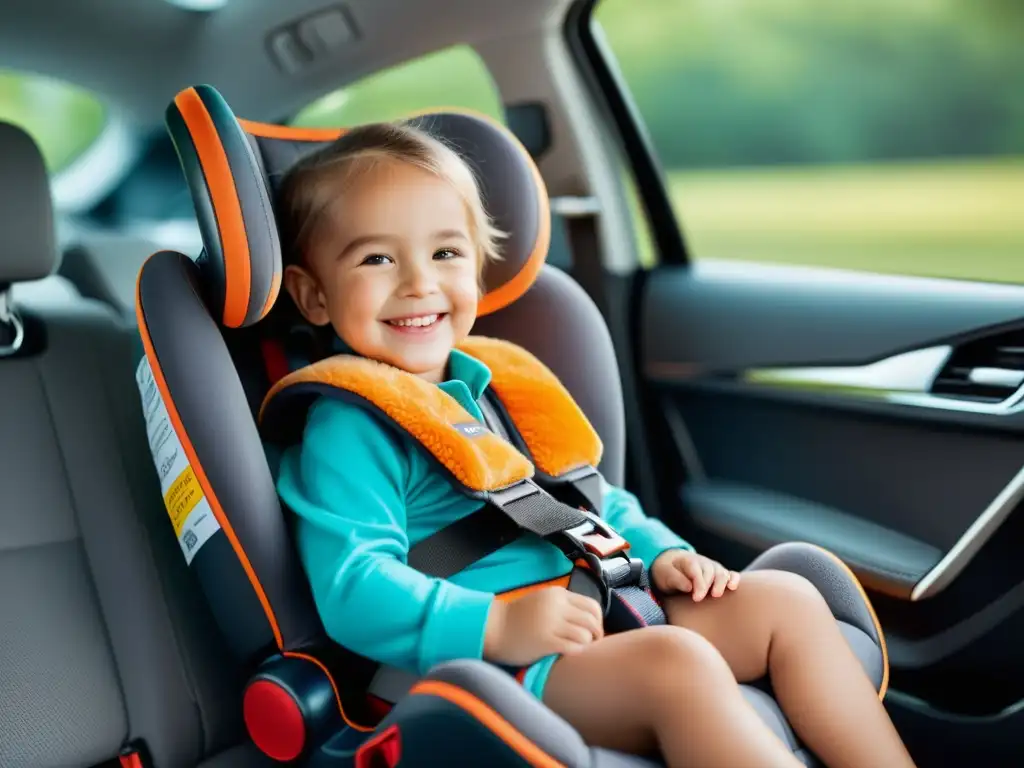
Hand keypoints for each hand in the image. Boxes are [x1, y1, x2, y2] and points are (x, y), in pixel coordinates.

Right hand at [483, 587, 603, 666]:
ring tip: (578, 650)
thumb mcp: (543, 603)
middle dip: (597, 634)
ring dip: (587, 645)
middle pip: (592, 620)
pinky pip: (573, 647)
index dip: (598, 621)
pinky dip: (577, 652)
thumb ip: (562, 606)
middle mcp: (556, 606)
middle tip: (591, 645)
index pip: (592, 605)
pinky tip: (568, 655)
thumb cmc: (518, 619)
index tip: (593, 632)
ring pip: (585, 634)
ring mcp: (551, 623)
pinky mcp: (545, 641)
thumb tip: (587, 620)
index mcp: (557, 595)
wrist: (494, 628)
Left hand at [651, 549, 739, 601]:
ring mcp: (713, 567)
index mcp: (688, 561)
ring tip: (717, 595)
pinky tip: (733, 587)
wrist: (673, 565)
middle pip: (711, 571)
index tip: (696, 598)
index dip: (698, 584)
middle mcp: (703, 563)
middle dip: (708, 585)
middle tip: (701, 599)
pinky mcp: (720, 574)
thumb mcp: (664, 573)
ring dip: (722, 583)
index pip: (696, 571)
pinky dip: (734, 579)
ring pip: (722, 572)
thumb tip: (688, 587)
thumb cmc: (668, 571)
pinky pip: (731, 574)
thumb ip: (675, 579)